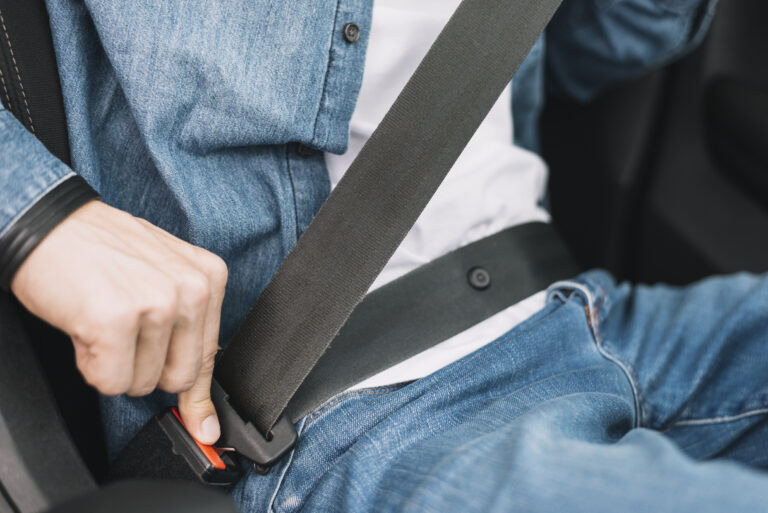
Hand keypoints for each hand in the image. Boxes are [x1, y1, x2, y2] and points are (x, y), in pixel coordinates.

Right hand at [11, 201, 227, 443]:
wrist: (49, 224)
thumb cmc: (102, 252)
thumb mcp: (162, 278)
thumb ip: (185, 332)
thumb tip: (201, 413)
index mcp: (209, 278)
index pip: (209, 356)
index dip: (198, 395)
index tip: (203, 425)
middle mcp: (191, 289)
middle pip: (178, 378)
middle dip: (143, 369)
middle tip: (123, 332)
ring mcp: (156, 303)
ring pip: (141, 383)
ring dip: (113, 363)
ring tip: (102, 319)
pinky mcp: (116, 320)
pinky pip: (109, 381)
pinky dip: (90, 364)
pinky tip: (86, 326)